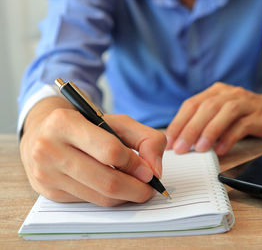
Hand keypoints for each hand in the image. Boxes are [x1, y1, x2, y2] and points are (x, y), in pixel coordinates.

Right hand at [20, 97, 165, 205]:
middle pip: (106, 180)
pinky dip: (109, 198)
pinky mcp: (48, 192)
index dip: (135, 165)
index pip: (110, 151)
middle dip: (136, 188)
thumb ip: (145, 139)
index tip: (150, 172)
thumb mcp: (117, 122)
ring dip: (125, 196)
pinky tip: (115, 189)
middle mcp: (48, 148)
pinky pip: (89, 201)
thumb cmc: (87, 125)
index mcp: (64, 123)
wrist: (44, 132)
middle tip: (150, 189)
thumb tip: (155, 170)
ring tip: (137, 189)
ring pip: (99, 196)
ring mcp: (45, 173)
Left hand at [166, 82, 261, 155]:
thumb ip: (205, 122)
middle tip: (180, 149)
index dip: (178, 123)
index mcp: (215, 92)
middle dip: (190, 129)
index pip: (191, 104)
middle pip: (205, 108)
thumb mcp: (222, 114)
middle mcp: (229, 94)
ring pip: (223, 113)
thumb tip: (182, 142)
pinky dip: (229, 138)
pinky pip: (241, 125)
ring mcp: (245, 102)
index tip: (169, 141)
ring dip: (209, 132)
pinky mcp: (259, 115)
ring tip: (199, 149)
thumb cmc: (245, 115)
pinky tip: (220, 149)